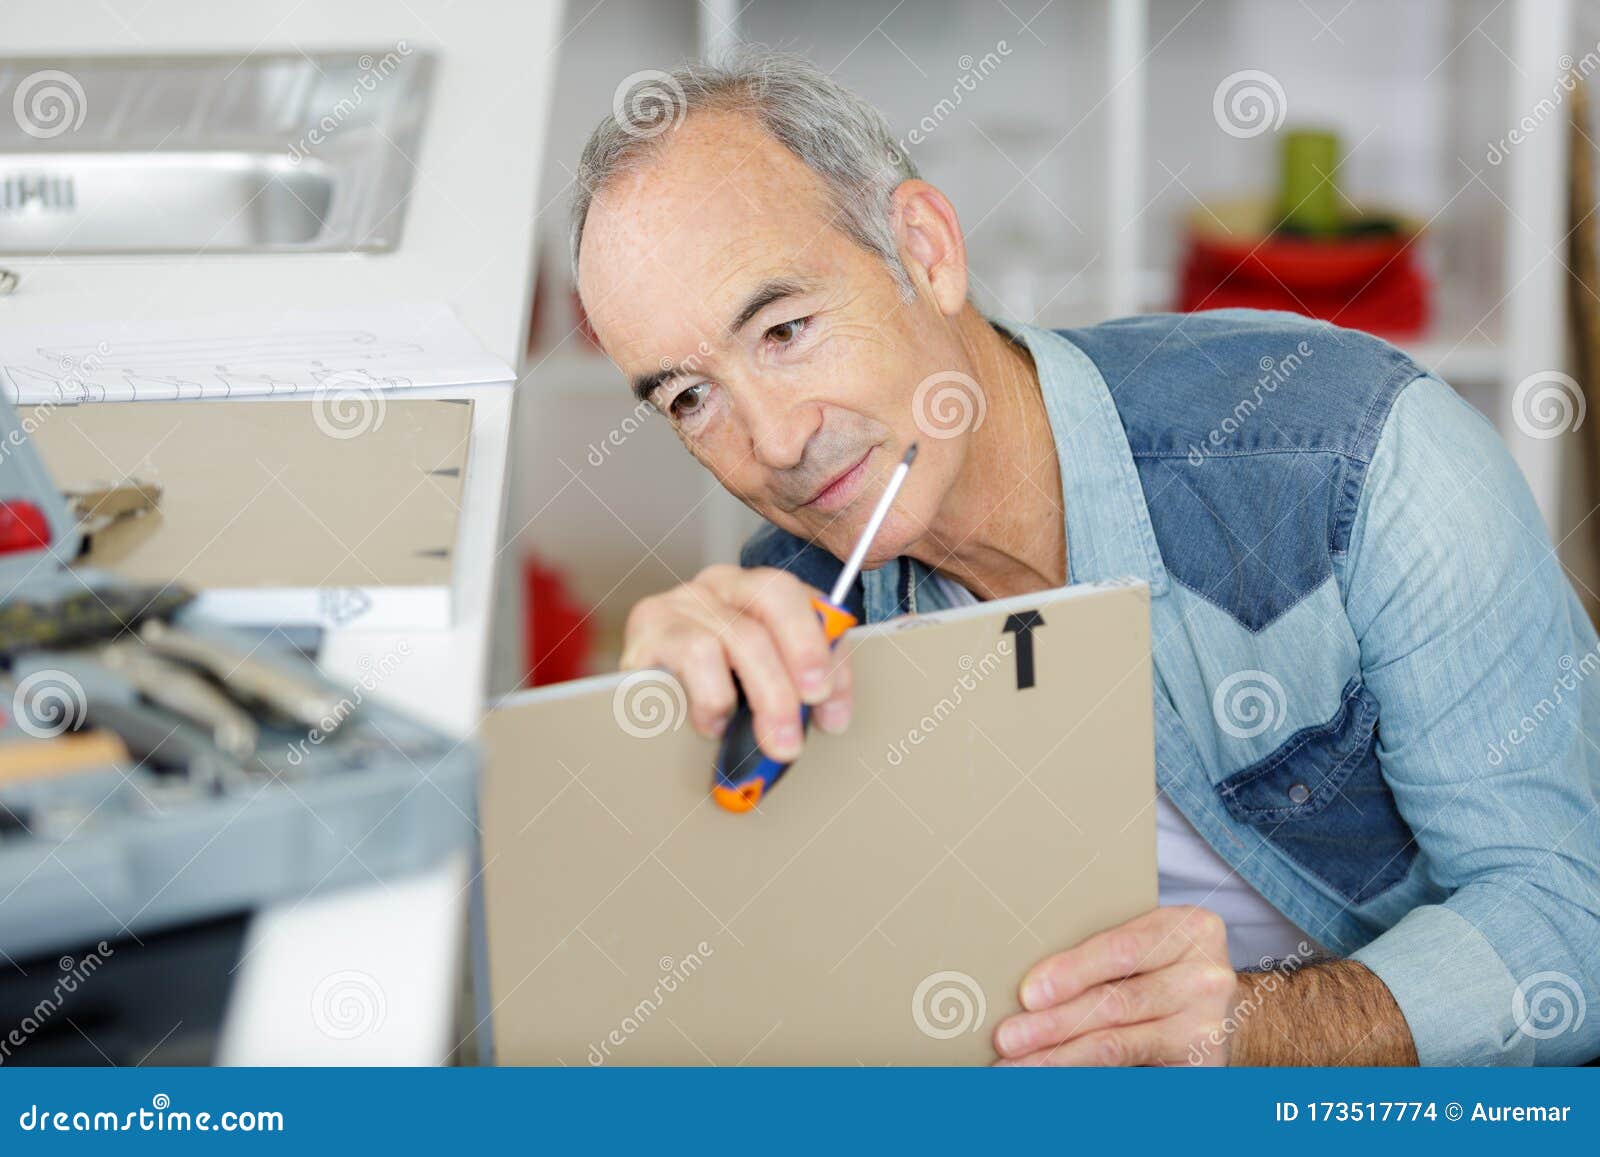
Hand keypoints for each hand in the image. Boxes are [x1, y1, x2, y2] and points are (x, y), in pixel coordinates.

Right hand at [619, 564, 851, 759]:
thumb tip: (829, 714)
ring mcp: (682, 600)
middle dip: (804, 658)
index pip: (806, 599)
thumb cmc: (701, 691)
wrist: (629, 700)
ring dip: (768, 695)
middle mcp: (720, 584)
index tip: (833, 708)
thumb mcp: (756, 682)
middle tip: (813, 710)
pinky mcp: (648, 625)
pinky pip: (695, 654)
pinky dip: (713, 697)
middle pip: (776, 599)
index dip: (827, 651)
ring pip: (741, 636)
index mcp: (756, 589)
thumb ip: (794, 684)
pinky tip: (714, 724)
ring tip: (773, 739)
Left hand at [992, 905, 1237, 1065]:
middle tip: (1007, 1038)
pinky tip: (1053, 1079)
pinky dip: (1085, 1078)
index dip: (1071, 972)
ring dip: (1060, 1057)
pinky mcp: (1199, 1069)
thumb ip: (1105, 951)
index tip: (1027, 993)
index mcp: (1191, 929)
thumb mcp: (1151, 939)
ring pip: (1118, 1045)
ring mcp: (1206, 1029)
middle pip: (1116, 1003)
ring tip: (1017, 1065)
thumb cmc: (1170, 966)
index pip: (1121, 951)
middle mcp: (1206, 979)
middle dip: (1053, 1023)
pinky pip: (1131, 1075)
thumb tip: (1028, 984)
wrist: (1229, 1011)